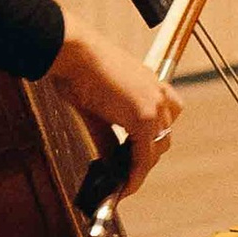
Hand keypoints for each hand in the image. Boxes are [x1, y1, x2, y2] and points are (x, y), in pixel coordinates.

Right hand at [45, 25, 181, 200]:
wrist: (74, 52)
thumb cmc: (79, 68)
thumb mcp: (99, 105)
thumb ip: (110, 137)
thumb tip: (111, 162)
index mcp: (151, 85)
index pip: (163, 122)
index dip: (150, 145)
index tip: (136, 160)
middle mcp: (158, 95)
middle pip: (163, 138)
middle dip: (146, 157)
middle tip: (127, 171)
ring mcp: (153, 107)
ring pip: (156, 149)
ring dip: (141, 166)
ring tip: (124, 179)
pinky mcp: (142, 118)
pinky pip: (144, 156)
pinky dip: (136, 174)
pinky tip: (126, 185)